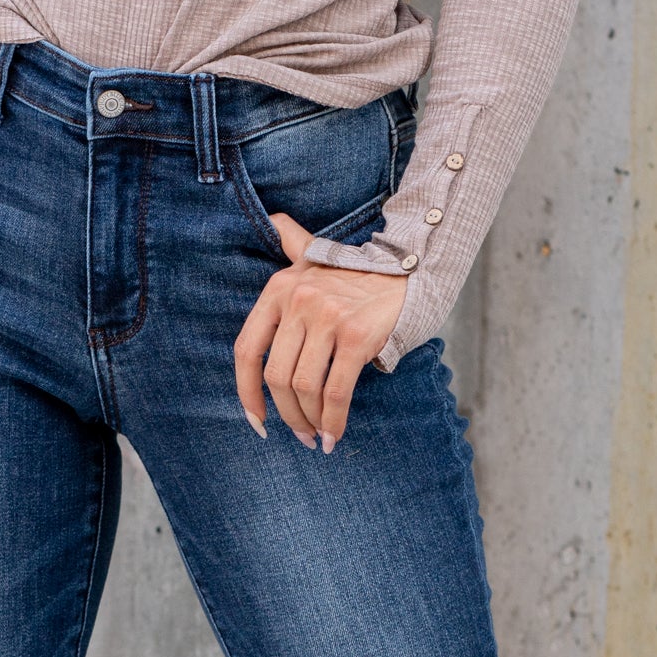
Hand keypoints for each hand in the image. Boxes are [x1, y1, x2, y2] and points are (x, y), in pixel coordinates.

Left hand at [233, 213, 407, 452]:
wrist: (410, 269)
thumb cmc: (357, 274)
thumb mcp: (315, 254)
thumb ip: (291, 243)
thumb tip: (274, 220)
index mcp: (278, 289)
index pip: (247, 350)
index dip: (246, 392)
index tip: (256, 421)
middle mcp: (298, 301)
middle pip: (276, 377)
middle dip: (286, 415)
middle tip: (300, 434)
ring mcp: (327, 317)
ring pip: (304, 387)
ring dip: (310, 421)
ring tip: (319, 436)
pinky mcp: (355, 336)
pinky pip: (335, 392)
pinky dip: (333, 421)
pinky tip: (334, 436)